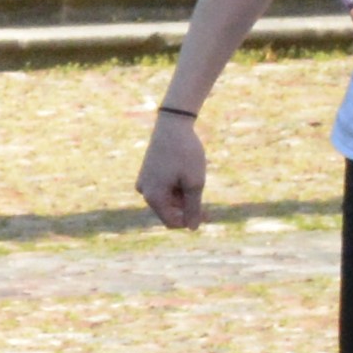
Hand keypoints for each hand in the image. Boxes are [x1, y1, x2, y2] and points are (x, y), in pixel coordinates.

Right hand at [137, 107, 207, 228]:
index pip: (172, 222)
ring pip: (167, 199)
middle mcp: (144, 192)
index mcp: (153, 197)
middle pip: (169, 211)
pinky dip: (176, 185)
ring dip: (183, 194)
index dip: (190, 221)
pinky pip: (162, 188)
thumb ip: (194, 208)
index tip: (209, 213)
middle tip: (205, 194)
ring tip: (194, 175)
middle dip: (187, 206)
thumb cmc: (185, 154)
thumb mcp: (195, 182)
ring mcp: (143, 182)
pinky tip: (185, 170)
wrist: (172, 124)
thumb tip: (192, 228)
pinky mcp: (147, 173)